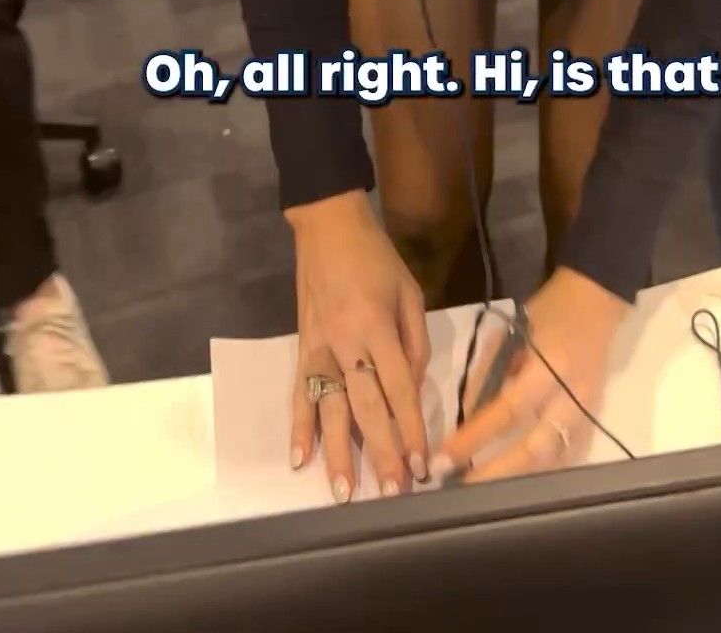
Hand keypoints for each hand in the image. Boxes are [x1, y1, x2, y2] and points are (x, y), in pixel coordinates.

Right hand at [287, 191, 430, 501]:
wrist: (327, 228)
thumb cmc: (377, 258)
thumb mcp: (410, 291)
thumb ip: (415, 341)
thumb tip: (413, 388)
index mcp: (377, 325)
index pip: (399, 387)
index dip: (412, 428)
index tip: (422, 464)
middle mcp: (346, 342)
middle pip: (366, 406)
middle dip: (381, 451)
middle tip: (393, 492)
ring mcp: (319, 347)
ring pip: (329, 408)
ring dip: (338, 452)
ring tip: (346, 492)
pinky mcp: (301, 348)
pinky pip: (300, 392)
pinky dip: (298, 426)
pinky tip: (300, 458)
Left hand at [431, 267, 627, 485]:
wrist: (597, 301)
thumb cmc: (549, 311)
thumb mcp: (512, 332)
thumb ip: (487, 373)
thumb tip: (464, 417)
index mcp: (551, 367)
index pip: (507, 411)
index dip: (473, 438)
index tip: (442, 460)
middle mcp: (572, 398)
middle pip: (534, 451)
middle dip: (494, 474)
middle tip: (458, 488)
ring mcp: (588, 416)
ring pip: (551, 464)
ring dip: (516, 482)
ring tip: (480, 495)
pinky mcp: (594, 424)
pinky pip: (565, 460)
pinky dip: (539, 476)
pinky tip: (515, 486)